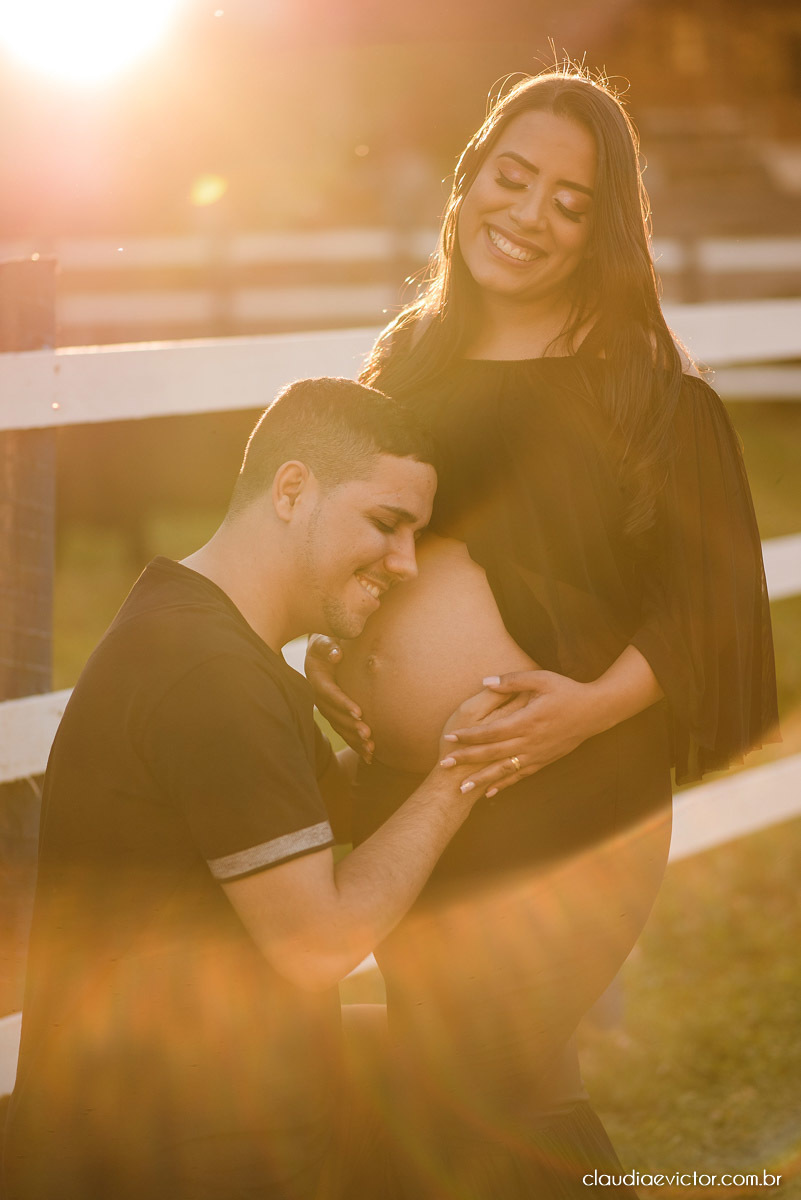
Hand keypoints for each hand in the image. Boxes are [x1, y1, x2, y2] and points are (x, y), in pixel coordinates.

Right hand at [305, 635, 373, 761]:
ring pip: (340, 727)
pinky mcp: (334, 715)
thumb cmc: (327, 642)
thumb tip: (337, 654)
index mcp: (316, 678)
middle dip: (351, 726)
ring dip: (354, 740)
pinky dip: (356, 745)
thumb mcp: (323, 639)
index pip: (330, 693)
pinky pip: (344, 732)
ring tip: (371, 749)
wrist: (322, 649)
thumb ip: (327, 645)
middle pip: (335, 715)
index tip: (359, 712)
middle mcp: (318, 696)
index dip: (343, 703)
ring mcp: (326, 708)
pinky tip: (370, 757)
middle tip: (368, 735)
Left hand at [438, 670, 600, 796]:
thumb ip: (512, 681)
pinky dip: (503, 784)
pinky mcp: (543, 761)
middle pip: (492, 753)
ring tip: (461, 789)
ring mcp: (537, 754)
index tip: (450, 739)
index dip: (469, 736)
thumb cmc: (566, 691)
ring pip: (504, 770)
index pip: (491, 731)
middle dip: (467, 760)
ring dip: (481, 780)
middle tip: (444, 765)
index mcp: (527, 720)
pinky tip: (489, 792)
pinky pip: (519, 776)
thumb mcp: (541, 679)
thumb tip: (485, 682)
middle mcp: (530, 741)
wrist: (595, 712)